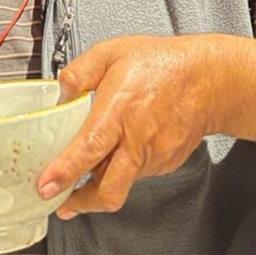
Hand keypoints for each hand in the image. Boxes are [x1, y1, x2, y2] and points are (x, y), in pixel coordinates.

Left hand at [36, 34, 226, 218]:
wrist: (209, 78)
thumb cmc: (161, 63)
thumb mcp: (112, 52)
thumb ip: (80, 72)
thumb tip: (60, 95)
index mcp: (119, 110)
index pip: (89, 148)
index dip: (66, 171)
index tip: (46, 186)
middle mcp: (137, 140)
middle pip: (108, 189)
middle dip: (80, 203)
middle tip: (59, 201)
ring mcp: (154, 156)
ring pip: (120, 183)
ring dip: (100, 181)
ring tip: (87, 167)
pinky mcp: (165, 164)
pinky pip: (136, 173)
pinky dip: (121, 168)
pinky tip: (120, 149)